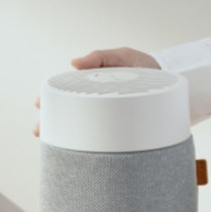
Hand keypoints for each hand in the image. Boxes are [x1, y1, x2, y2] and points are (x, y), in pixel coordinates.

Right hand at [33, 47, 160, 136]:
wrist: (171, 78)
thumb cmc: (143, 65)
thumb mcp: (122, 56)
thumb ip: (99, 57)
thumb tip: (73, 63)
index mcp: (94, 84)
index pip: (66, 93)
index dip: (50, 100)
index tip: (40, 106)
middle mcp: (98, 102)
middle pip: (69, 113)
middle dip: (52, 122)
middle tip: (39, 131)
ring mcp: (109, 116)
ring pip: (83, 128)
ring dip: (67, 137)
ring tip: (54, 147)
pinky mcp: (122, 128)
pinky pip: (104, 138)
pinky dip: (92, 146)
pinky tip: (82, 155)